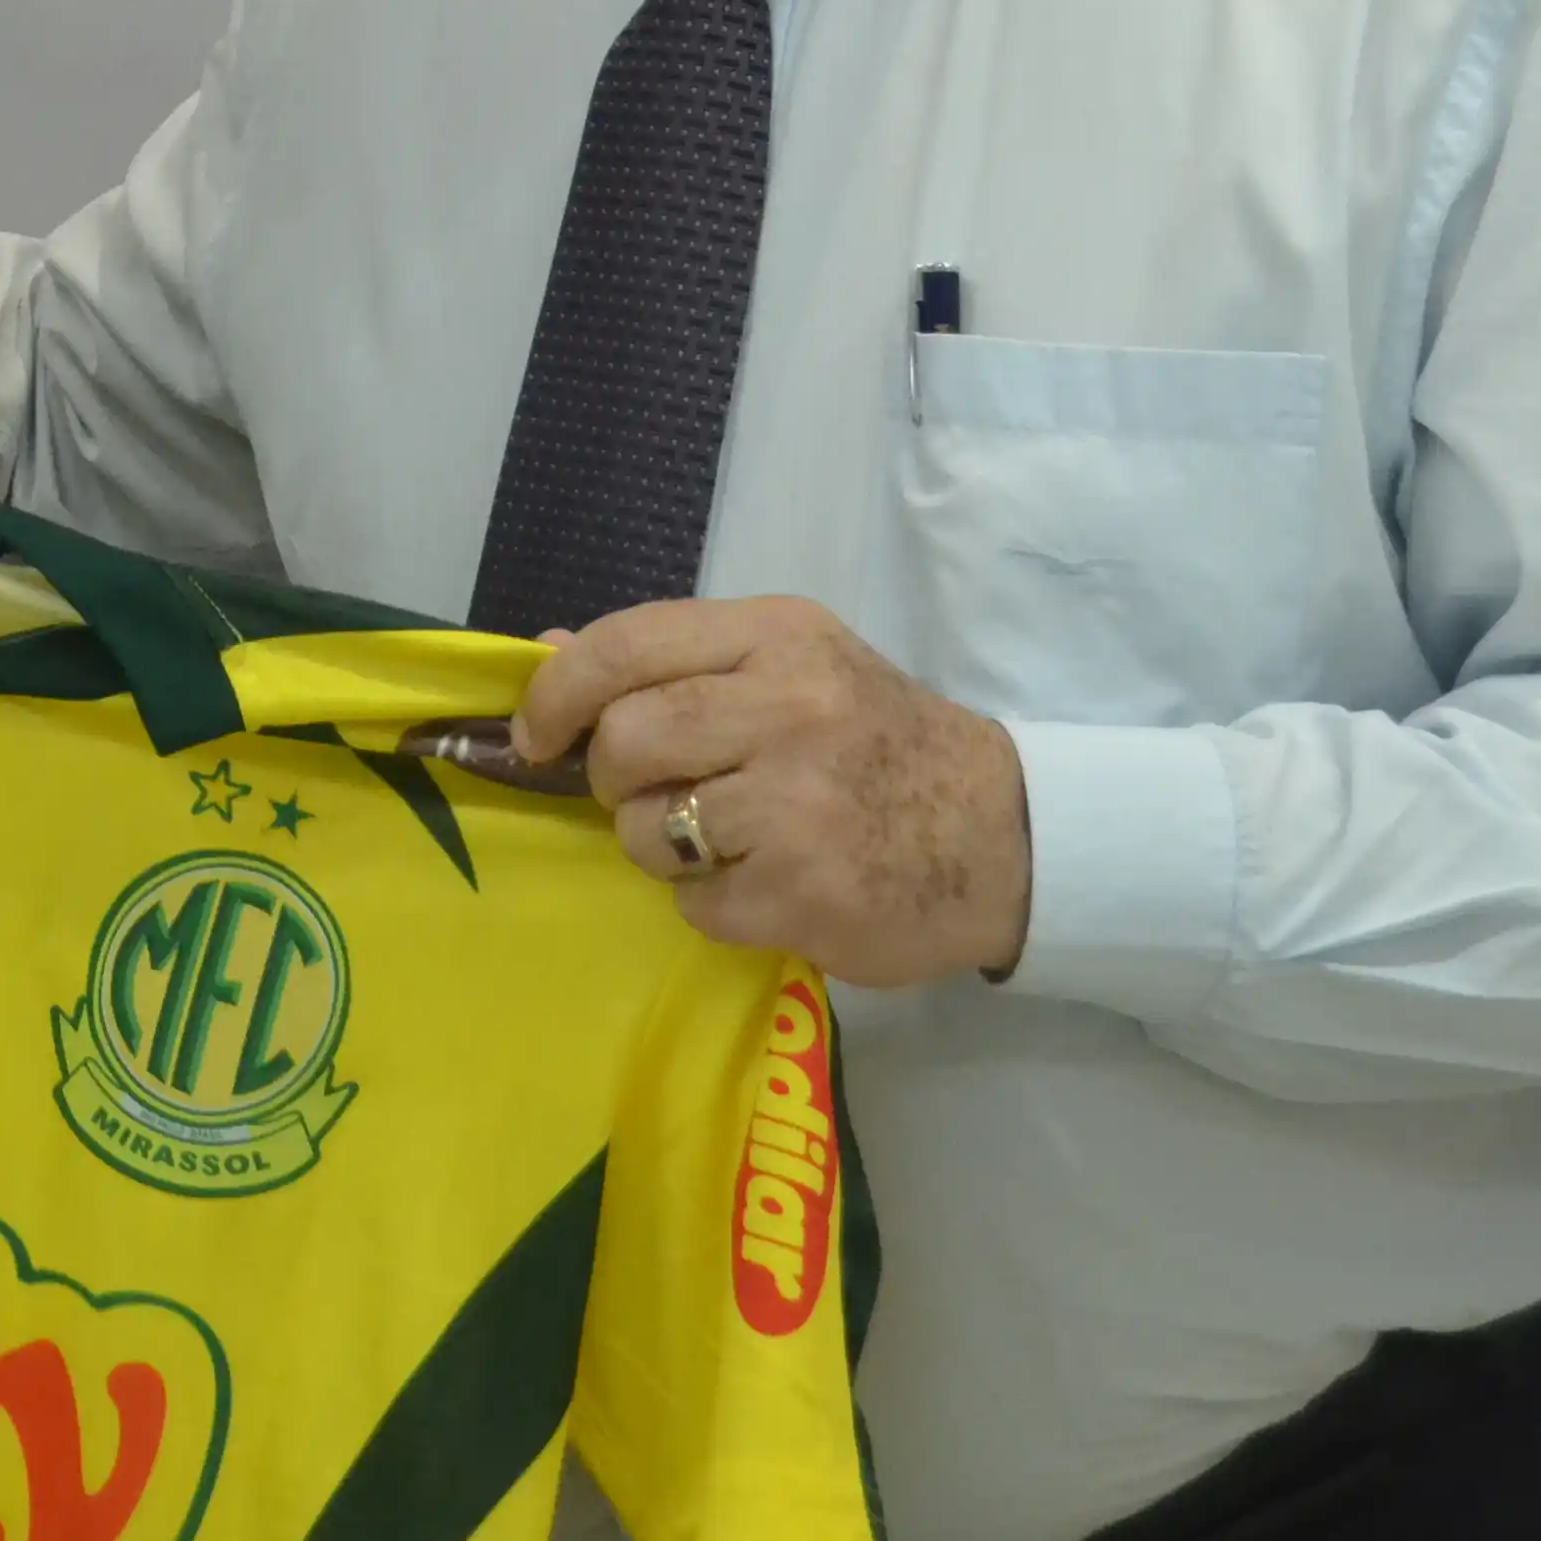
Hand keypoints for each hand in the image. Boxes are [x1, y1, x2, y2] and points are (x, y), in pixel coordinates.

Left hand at [512, 596, 1032, 987]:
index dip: (556, 692)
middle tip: (649, 793)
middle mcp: (791, 708)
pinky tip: (768, 884)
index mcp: (779, 637)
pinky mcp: (805, 893)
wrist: (1004, 836)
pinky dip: (713, 903)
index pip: (625, 645)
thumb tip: (545, 649)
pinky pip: (695, 903)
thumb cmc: (877, 743)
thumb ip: (676, 660)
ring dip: (664, 846)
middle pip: (625, 740)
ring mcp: (799, 805)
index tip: (536, 734)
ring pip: (649, 830)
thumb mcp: (794, 667)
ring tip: (724, 841)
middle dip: (613, 779)